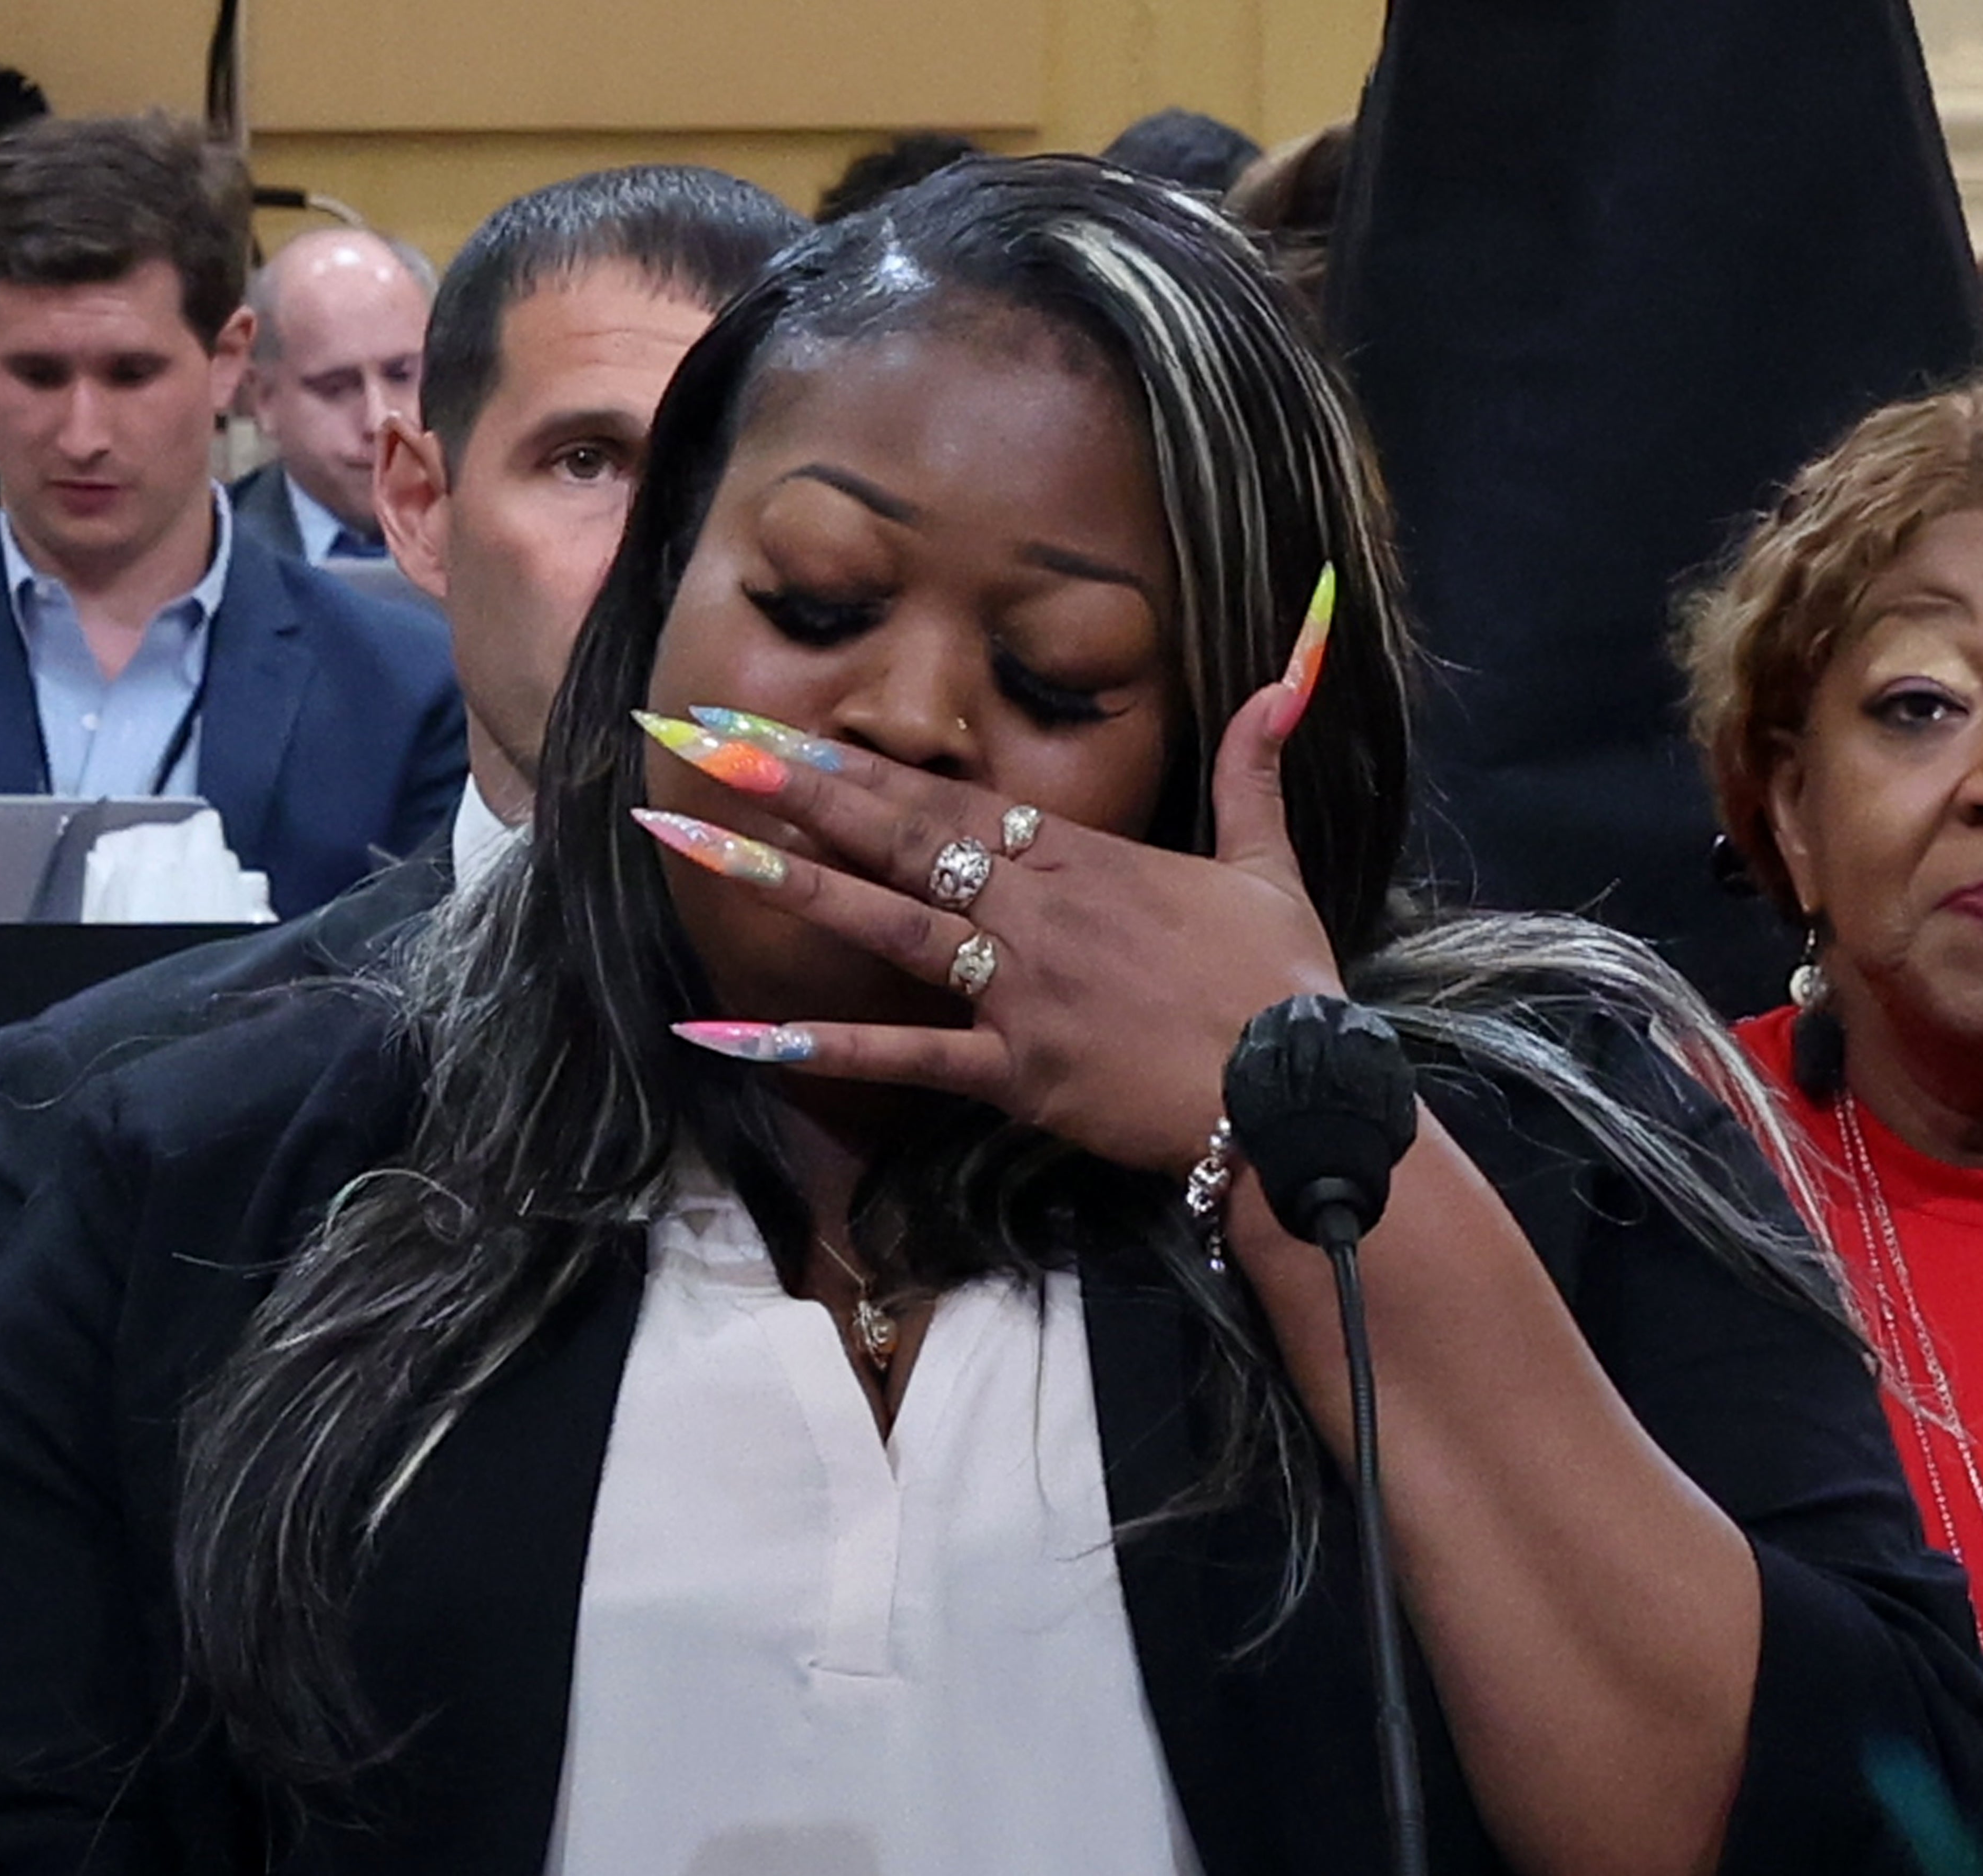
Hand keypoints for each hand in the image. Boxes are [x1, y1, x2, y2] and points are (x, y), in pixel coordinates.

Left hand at [638, 680, 1341, 1176]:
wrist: (1297, 1094)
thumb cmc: (1286, 985)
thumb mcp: (1274, 864)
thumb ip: (1257, 768)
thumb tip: (1286, 674)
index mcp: (1085, 856)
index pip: (948, 794)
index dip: (853, 758)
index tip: (772, 726)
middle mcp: (1035, 909)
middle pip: (895, 832)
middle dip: (788, 783)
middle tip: (693, 739)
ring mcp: (1018, 988)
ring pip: (881, 920)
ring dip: (778, 877)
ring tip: (685, 839)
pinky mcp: (1014, 1069)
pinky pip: (899, 1056)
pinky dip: (810, 1045)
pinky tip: (721, 1033)